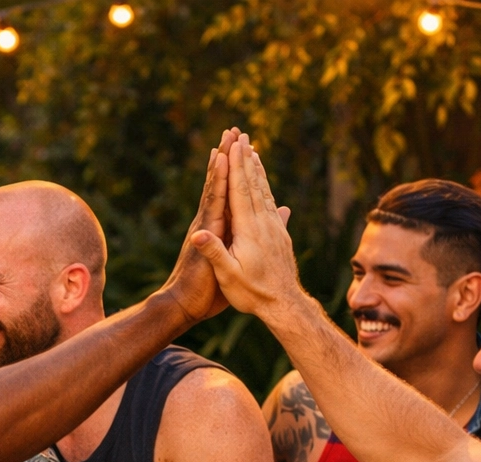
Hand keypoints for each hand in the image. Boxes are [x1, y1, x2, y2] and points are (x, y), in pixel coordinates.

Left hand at [158, 128, 238, 324]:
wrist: (184, 304)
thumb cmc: (200, 293)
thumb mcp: (207, 273)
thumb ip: (209, 251)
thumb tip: (201, 234)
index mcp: (209, 229)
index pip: (217, 193)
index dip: (224, 170)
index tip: (230, 146)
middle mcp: (206, 222)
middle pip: (216, 182)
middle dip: (225, 156)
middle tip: (232, 130)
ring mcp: (207, 226)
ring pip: (217, 188)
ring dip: (224, 165)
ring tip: (228, 143)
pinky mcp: (211, 232)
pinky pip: (220, 202)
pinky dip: (225, 185)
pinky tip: (232, 177)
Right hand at [190, 137, 299, 319]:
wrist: (284, 305)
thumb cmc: (251, 294)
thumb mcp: (228, 276)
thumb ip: (214, 253)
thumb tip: (197, 234)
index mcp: (248, 229)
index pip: (239, 191)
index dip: (235, 166)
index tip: (233, 145)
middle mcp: (264, 224)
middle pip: (253, 184)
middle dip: (246, 159)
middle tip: (242, 136)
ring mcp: (274, 228)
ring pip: (264, 192)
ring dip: (257, 170)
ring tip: (253, 151)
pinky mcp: (280, 235)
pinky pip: (271, 204)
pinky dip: (266, 189)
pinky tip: (265, 186)